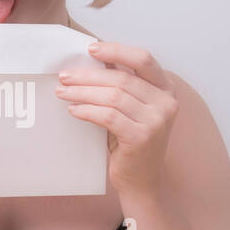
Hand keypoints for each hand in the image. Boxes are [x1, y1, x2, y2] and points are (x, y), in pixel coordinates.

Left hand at [55, 41, 178, 199]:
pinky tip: (74, 110)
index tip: (90, 49)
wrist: (141, 181)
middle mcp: (167, 102)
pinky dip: (87, 110)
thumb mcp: (131, 108)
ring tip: (63, 92)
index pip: (143, 59)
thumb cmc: (131, 141)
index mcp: (166, 89)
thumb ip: (121, 84)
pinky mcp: (142, 137)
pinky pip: (108, 116)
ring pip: (113, 96)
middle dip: (88, 76)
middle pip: (122, 79)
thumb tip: (92, 59)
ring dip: (83, 92)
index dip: (116, 51)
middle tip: (64, 76)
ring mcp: (157, 120)